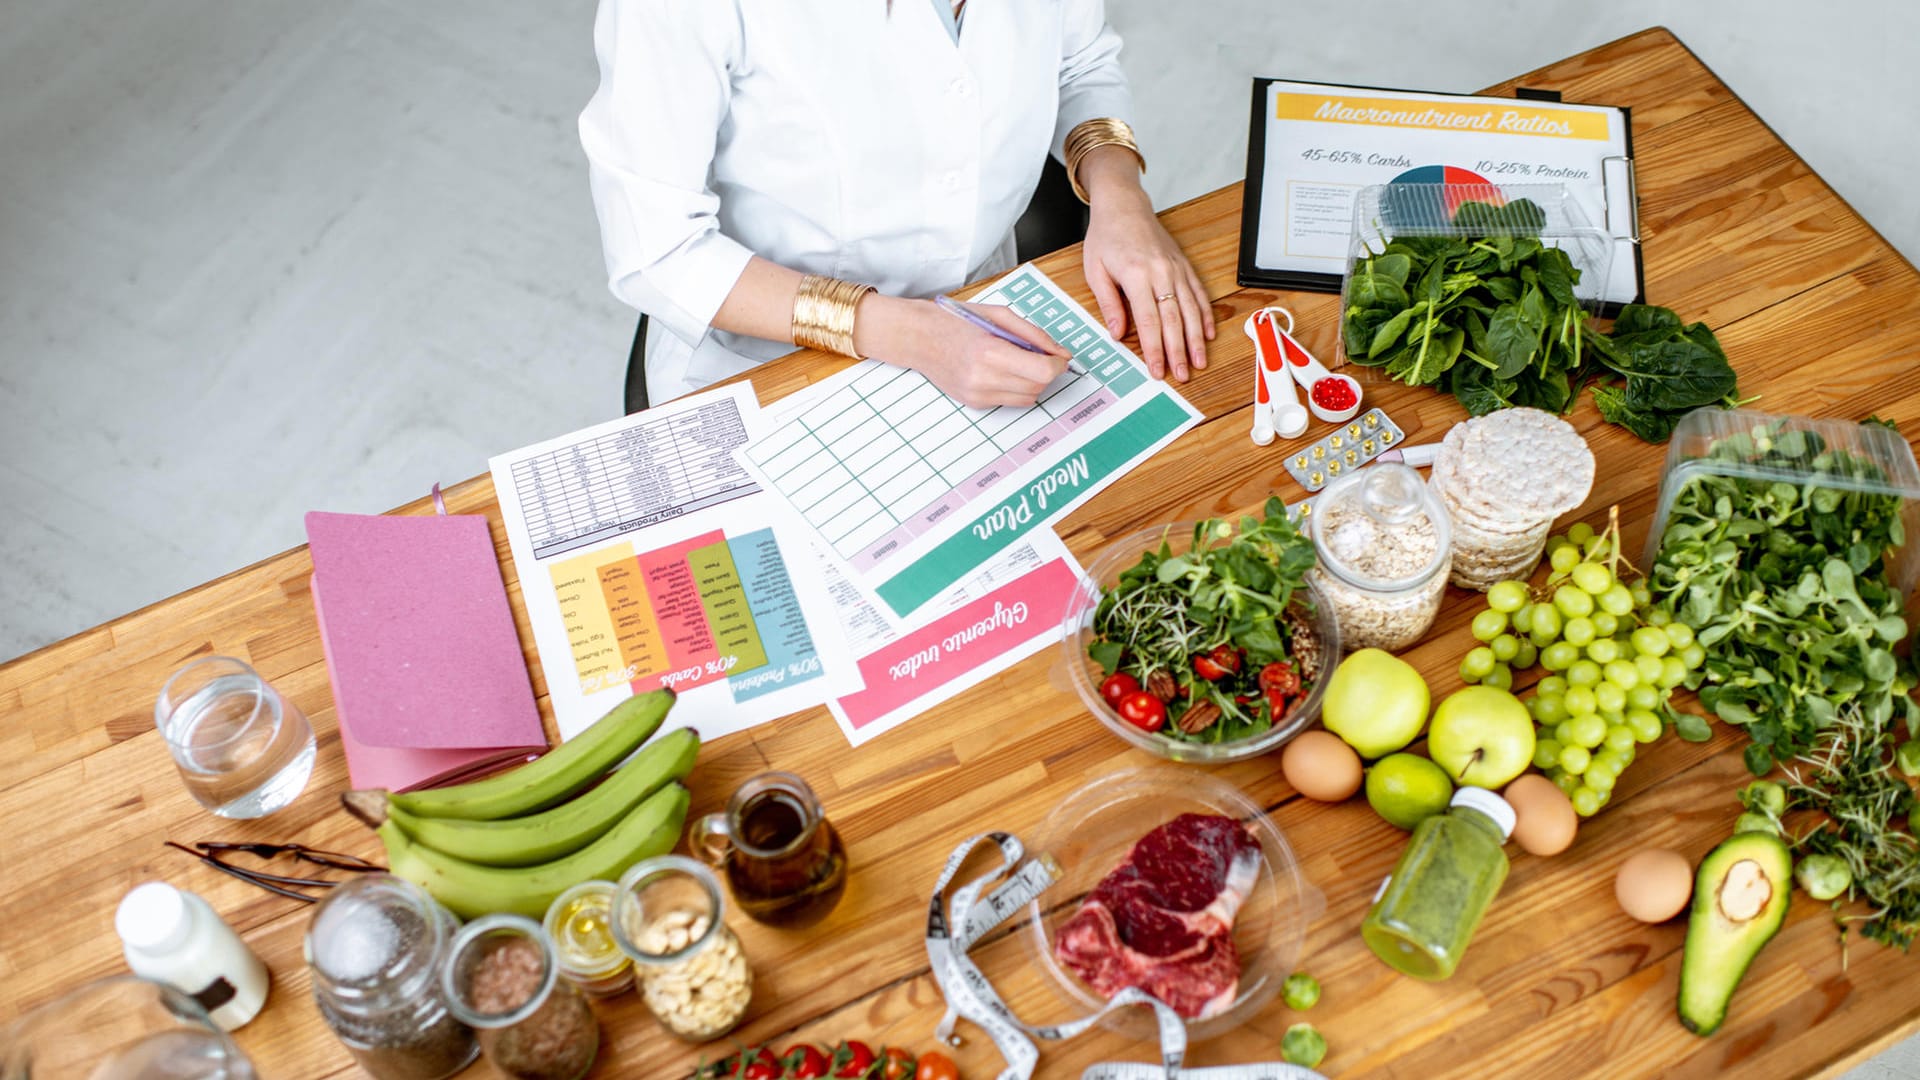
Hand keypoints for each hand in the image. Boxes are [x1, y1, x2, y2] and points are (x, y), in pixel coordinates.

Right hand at [854, 295, 1071, 408]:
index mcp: (991, 352)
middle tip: (1038, 354)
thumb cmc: (956, 321)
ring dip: (1032, 382)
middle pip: (1038, 387)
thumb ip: (1034, 335)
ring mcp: (978, 395)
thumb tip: (1061, 353)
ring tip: (1017, 361)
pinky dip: (1015, 387)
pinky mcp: (975, 403)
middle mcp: (984, 379)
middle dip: (1046, 372)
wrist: (918, 338)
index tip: (1058, 357)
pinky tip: (1001, 370)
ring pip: (1027, 398)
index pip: (1042, 372)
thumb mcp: (999, 315)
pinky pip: (1010, 401)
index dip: (1058, 365)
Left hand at [1078, 147, 1214, 380]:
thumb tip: (1117, 333)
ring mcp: (1176, 268)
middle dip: (1179, 351)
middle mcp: (1161, 272)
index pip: (1148, 321)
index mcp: (1136, 275)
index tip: (1158, 370)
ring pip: (1191, 309)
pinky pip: (1199, 293)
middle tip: (1182, 375)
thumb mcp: (1095, 270)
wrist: (1124, 206)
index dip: (1154, 349)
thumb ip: (1108, 303)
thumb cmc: (1106, 237)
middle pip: (1173, 319)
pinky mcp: (1184, 265)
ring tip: (1199, 361)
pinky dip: (1205, 315)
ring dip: (1196, 338)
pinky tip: (1208, 334)